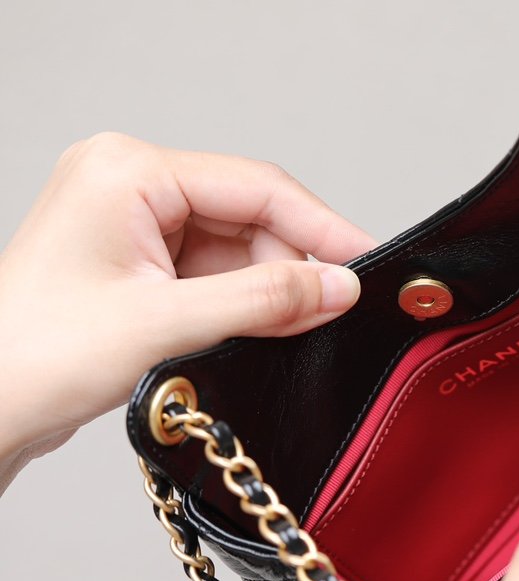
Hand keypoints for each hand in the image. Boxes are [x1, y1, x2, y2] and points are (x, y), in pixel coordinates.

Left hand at [0, 132, 373, 486]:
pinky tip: (243, 336)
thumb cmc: (36, 357)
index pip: (257, 187)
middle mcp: (129, 183)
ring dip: (263, 293)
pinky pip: (213, 273)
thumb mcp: (167, 325)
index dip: (323, 227)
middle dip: (289, 270)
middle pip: (251, 218)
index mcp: (128, 171)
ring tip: (271, 337)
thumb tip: (339, 286)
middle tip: (326, 318)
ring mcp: (131, 223)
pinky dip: (239, 306)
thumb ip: (264, 301)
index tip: (369, 263)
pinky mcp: (136, 261)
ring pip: (237, 250)